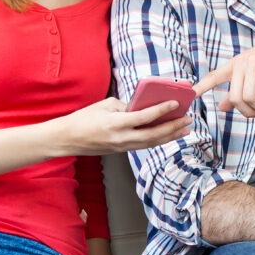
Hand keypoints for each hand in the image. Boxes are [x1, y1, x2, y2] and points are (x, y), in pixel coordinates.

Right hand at [50, 98, 189, 155]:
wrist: (67, 139)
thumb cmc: (84, 118)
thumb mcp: (105, 105)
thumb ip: (126, 106)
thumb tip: (141, 107)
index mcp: (116, 123)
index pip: (145, 117)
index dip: (162, 110)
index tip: (175, 103)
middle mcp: (122, 138)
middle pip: (154, 134)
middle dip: (173, 127)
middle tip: (187, 120)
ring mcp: (122, 147)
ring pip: (152, 143)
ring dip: (170, 136)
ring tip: (184, 129)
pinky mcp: (122, 151)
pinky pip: (144, 145)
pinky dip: (158, 139)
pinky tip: (167, 134)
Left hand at [194, 26, 254, 118]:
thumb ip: (237, 91)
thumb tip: (222, 107)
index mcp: (235, 65)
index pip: (213, 77)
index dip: (200, 87)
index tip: (189, 96)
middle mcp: (240, 64)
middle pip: (235, 98)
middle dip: (247, 112)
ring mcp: (253, 63)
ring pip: (249, 97)